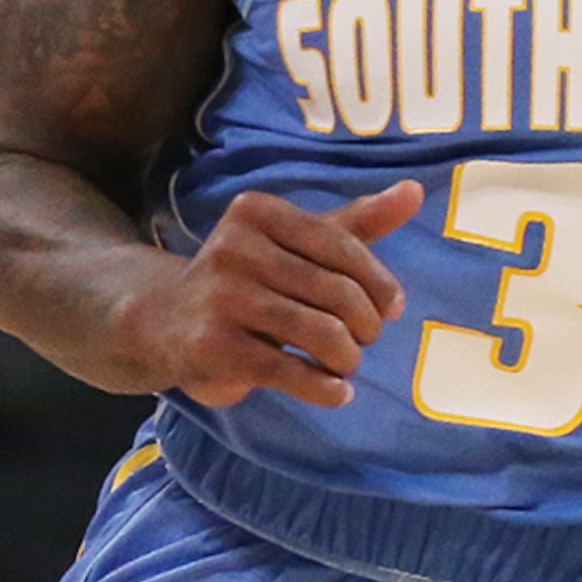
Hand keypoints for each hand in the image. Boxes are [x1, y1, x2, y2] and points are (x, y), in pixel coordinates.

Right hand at [112, 182, 419, 406]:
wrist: (165, 321)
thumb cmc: (247, 279)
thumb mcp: (297, 243)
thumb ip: (356, 221)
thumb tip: (416, 191)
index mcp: (257, 213)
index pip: (344, 246)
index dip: (380, 284)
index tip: (391, 309)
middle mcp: (233, 248)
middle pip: (339, 293)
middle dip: (366, 326)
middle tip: (362, 340)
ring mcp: (221, 299)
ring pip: (322, 333)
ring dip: (348, 357)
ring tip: (344, 363)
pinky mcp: (214, 347)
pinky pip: (293, 372)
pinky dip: (327, 388)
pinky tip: (334, 390)